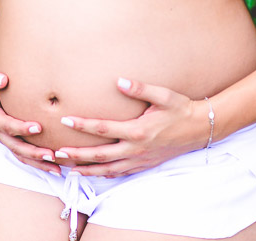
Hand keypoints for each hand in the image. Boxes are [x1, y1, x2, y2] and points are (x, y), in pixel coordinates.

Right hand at [0, 67, 59, 173]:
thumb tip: (2, 79)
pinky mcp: (12, 140)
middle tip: (50, 155)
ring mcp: (5, 138)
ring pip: (21, 155)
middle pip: (15, 146)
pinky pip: (25, 155)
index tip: (38, 127)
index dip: (21, 128)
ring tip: (57, 168)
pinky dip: (38, 163)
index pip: (7, 125)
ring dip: (38, 163)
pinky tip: (55, 167)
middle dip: (33, 152)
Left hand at [52, 77, 206, 177]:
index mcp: (138, 131)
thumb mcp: (163, 95)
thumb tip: (119, 80)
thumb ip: (140, 88)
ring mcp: (140, 160)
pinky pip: (119, 173)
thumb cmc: (181, 109)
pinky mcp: (144, 165)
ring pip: (108, 169)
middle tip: (55, 153)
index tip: (66, 119)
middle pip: (99, 155)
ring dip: (86, 170)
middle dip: (76, 155)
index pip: (103, 129)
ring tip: (66, 169)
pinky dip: (103, 175)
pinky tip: (92, 173)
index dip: (83, 124)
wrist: (199, 129)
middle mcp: (136, 149)